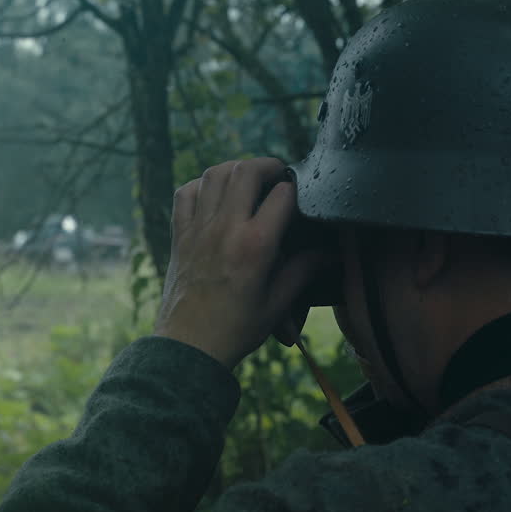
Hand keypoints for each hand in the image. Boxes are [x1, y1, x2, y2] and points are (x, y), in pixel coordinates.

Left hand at [154, 158, 327, 368]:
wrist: (189, 346)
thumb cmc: (235, 329)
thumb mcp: (278, 304)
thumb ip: (303, 270)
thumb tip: (330, 252)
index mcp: (255, 245)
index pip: (282, 195)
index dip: (295, 189)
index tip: (300, 196)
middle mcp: (225, 229)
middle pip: (245, 171)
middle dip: (267, 165)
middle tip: (278, 174)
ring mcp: (199, 229)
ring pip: (214, 174)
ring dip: (235, 169)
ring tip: (249, 178)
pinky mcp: (180, 235)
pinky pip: (185, 193)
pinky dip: (201, 184)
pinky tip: (214, 193)